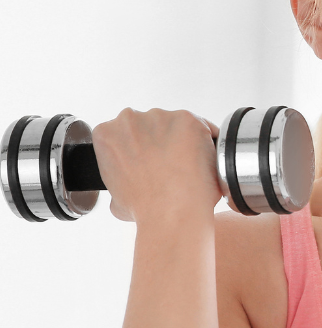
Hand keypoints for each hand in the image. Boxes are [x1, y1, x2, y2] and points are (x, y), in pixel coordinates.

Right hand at [91, 108, 221, 222]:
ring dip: (184, 140)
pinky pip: (203, 127)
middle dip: (161, 142)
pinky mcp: (188, 119)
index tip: (152, 160)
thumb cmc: (146, 208)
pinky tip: (206, 161)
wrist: (171, 211)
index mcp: (107, 134)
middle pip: (151, 125)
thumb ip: (120, 179)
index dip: (142, 148)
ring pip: (177, 125)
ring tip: (190, 166)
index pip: (126, 134)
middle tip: (173, 164)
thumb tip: (129, 185)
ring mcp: (160, 116)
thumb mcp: (115, 197)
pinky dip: (208, 141)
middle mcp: (129, 119)